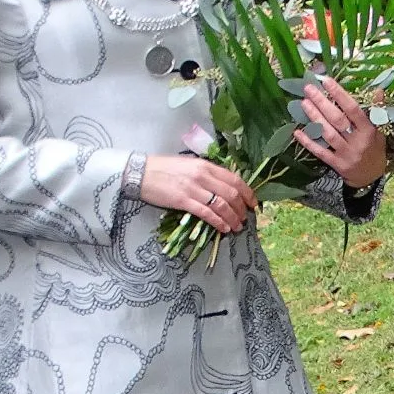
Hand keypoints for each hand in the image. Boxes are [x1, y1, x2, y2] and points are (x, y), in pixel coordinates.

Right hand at [140, 154, 258, 234]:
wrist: (140, 172)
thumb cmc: (164, 169)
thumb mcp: (190, 165)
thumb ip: (207, 173)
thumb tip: (224, 186)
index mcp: (206, 166)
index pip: (234, 179)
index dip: (247, 193)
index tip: (253, 203)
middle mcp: (203, 176)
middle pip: (231, 193)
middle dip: (241, 208)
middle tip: (245, 218)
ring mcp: (193, 188)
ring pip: (221, 205)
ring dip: (232, 218)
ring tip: (237, 226)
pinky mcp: (183, 201)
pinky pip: (206, 213)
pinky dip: (218, 222)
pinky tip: (223, 228)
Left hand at [293, 77, 389, 187]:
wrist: (372, 177)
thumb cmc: (374, 149)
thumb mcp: (379, 130)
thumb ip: (377, 110)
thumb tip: (377, 90)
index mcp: (369, 131)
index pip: (353, 109)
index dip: (340, 95)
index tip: (327, 81)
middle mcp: (357, 142)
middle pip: (337, 120)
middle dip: (322, 103)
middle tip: (309, 89)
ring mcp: (346, 154)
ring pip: (328, 134)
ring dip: (314, 118)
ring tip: (303, 103)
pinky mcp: (336, 164)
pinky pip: (320, 152)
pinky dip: (308, 142)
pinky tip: (297, 131)